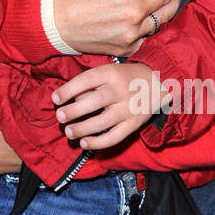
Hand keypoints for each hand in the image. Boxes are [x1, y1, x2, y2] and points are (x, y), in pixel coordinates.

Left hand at [52, 62, 166, 149]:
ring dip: (82, 129)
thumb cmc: (125, 77)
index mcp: (112, 73)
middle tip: (60, 117)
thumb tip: (68, 99)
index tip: (55, 98)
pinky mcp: (133, 124)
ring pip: (102, 122)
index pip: (87, 80)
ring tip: (69, 132)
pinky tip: (84, 143)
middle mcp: (121, 90)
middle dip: (74, 111)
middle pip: (94, 102)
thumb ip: (90, 83)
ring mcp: (128, 109)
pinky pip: (114, 137)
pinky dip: (98, 143)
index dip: (68, 90)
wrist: (159, 83)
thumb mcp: (109, 71)